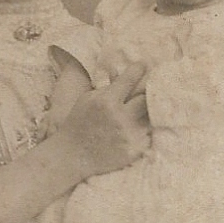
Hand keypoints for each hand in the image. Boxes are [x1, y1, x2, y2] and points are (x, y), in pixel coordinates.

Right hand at [52, 63, 150, 180]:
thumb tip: (120, 71)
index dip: (139, 69)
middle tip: (149, 87)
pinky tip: (137, 128)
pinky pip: (149, 134)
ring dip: (147, 111)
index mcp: (107, 101)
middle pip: (147, 97)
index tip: (143, 66)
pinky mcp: (136, 150)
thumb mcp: (87, 99)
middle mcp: (121, 117)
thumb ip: (106, 86)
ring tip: (142, 109)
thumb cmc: (78, 124)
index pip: (131, 78)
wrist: (73, 157)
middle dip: (147, 91)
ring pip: (150, 116)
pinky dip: (145, 130)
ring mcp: (130, 135)